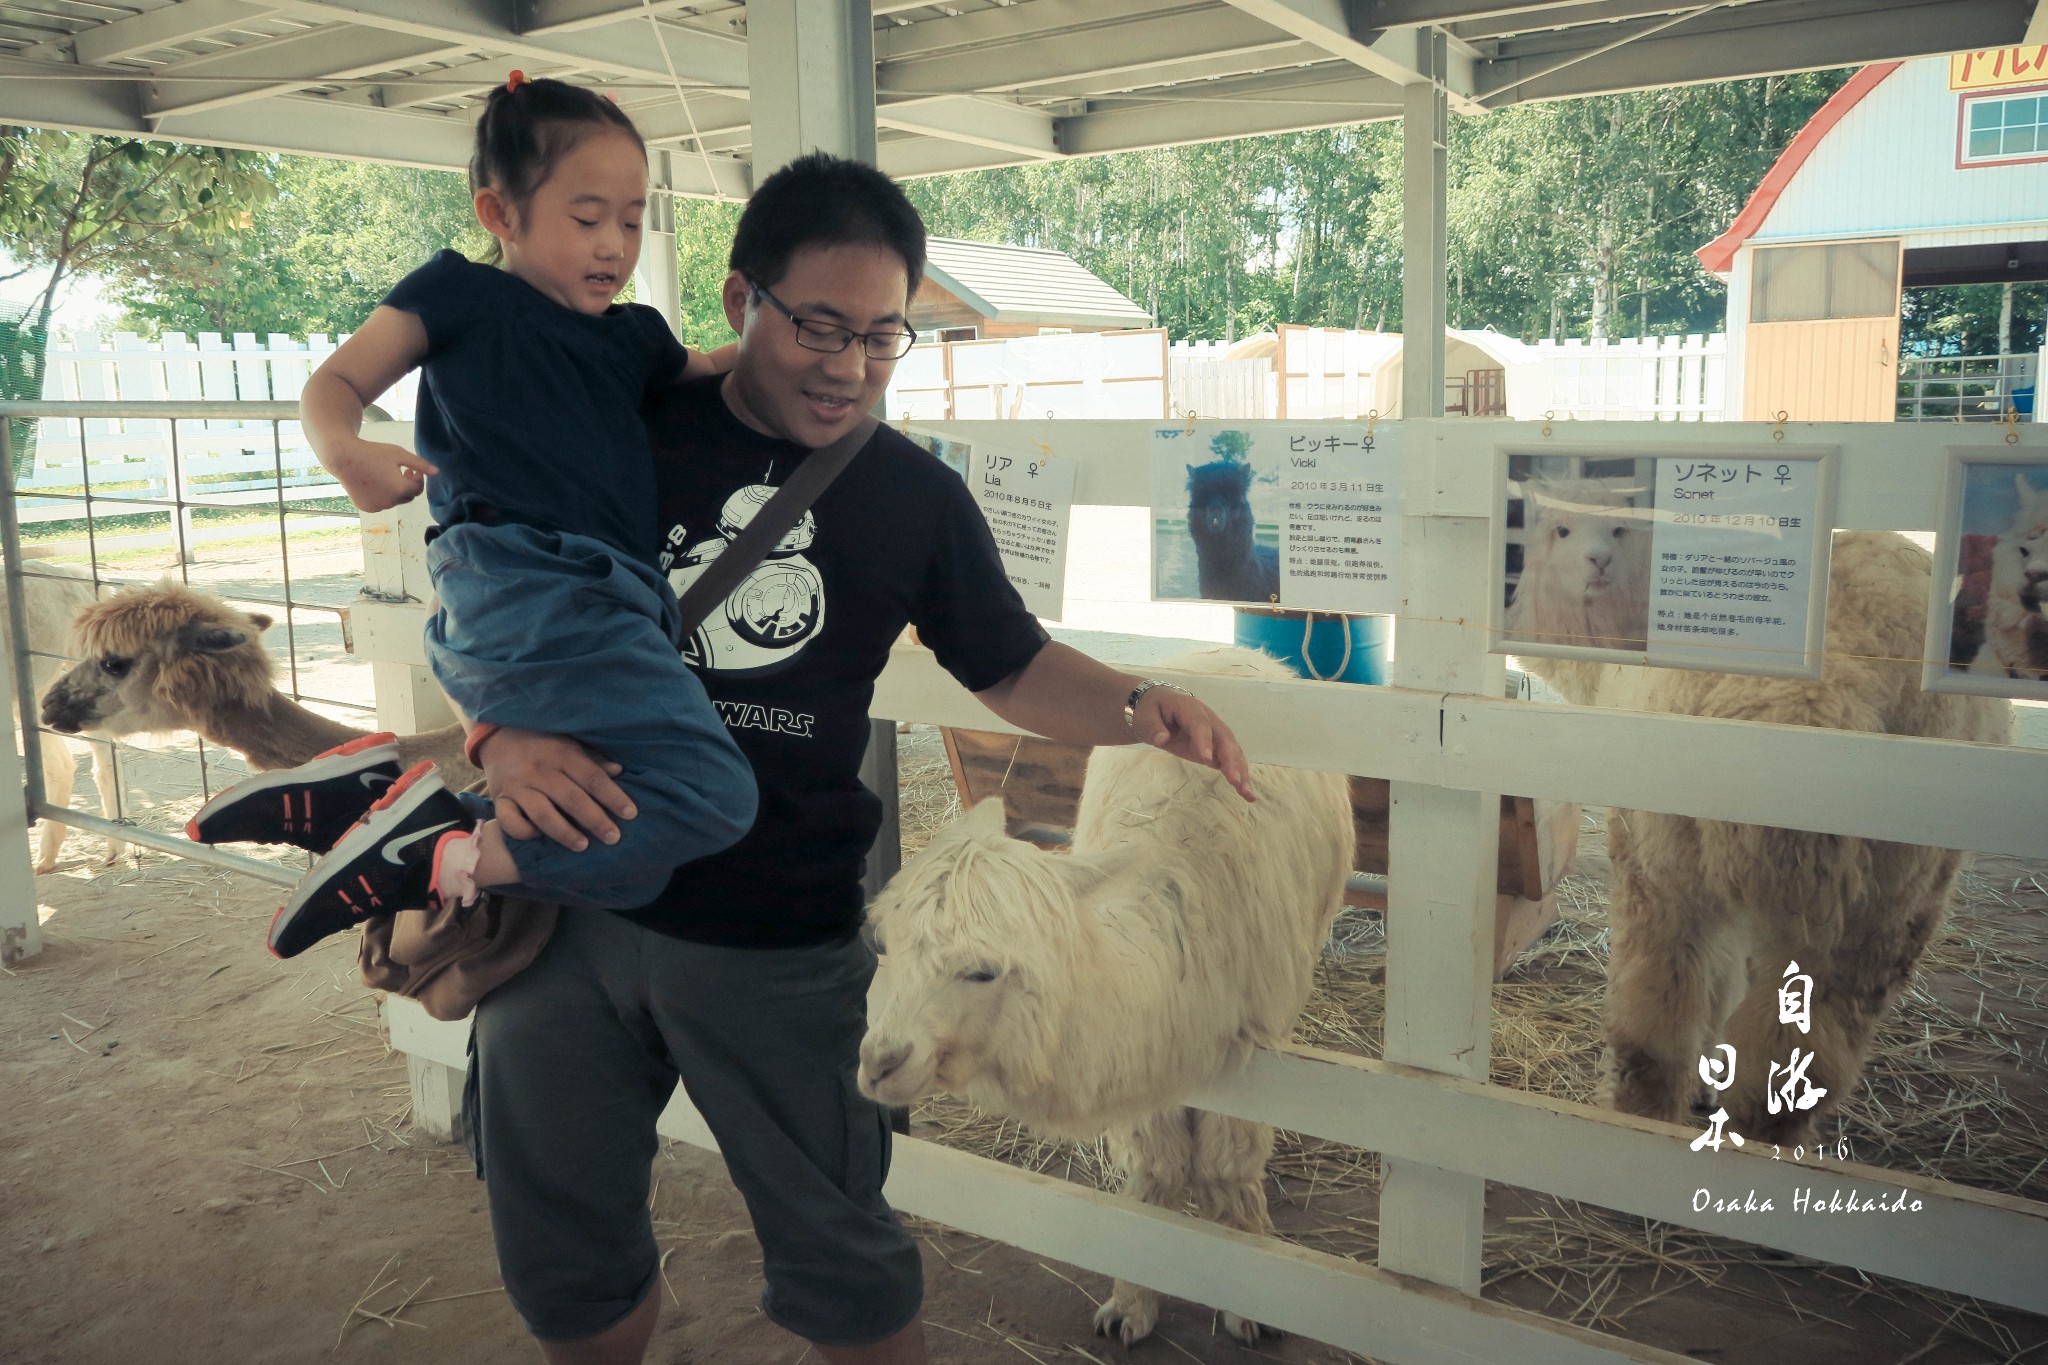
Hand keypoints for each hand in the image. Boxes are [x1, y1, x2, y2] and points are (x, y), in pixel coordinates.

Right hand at [326, 437, 436, 512]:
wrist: (343, 458)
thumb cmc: (373, 453)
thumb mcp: (399, 454)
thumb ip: (419, 464)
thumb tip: (438, 472)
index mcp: (401, 489)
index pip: (417, 488)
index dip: (417, 478)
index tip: (411, 469)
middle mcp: (390, 502)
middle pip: (407, 496)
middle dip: (407, 485)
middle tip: (400, 471)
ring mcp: (378, 506)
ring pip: (394, 501)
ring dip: (394, 491)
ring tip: (385, 476)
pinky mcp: (367, 508)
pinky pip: (381, 504)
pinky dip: (382, 496)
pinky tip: (374, 483)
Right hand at [477, 726, 633, 849]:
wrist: (498, 738)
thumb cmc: (543, 744)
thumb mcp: (568, 744)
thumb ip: (592, 760)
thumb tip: (619, 771)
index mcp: (561, 754)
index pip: (592, 778)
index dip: (613, 796)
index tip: (631, 814)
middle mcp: (539, 770)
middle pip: (571, 798)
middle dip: (595, 820)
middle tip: (614, 837)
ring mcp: (517, 786)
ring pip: (542, 813)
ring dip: (564, 832)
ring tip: (583, 846)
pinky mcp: (499, 799)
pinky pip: (509, 821)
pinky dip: (524, 832)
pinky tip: (539, 837)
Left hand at [1134, 688, 1255, 801]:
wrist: (1159, 706)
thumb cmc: (1151, 711)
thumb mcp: (1145, 716)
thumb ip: (1153, 728)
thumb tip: (1162, 740)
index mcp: (1190, 708)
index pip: (1199, 724)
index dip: (1204, 740)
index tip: (1206, 760)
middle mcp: (1209, 719)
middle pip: (1224, 738)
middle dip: (1231, 759)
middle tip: (1235, 780)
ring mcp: (1215, 733)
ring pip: (1232, 750)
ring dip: (1241, 770)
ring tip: (1247, 793)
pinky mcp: (1216, 746)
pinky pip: (1229, 760)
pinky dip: (1239, 775)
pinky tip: (1246, 793)